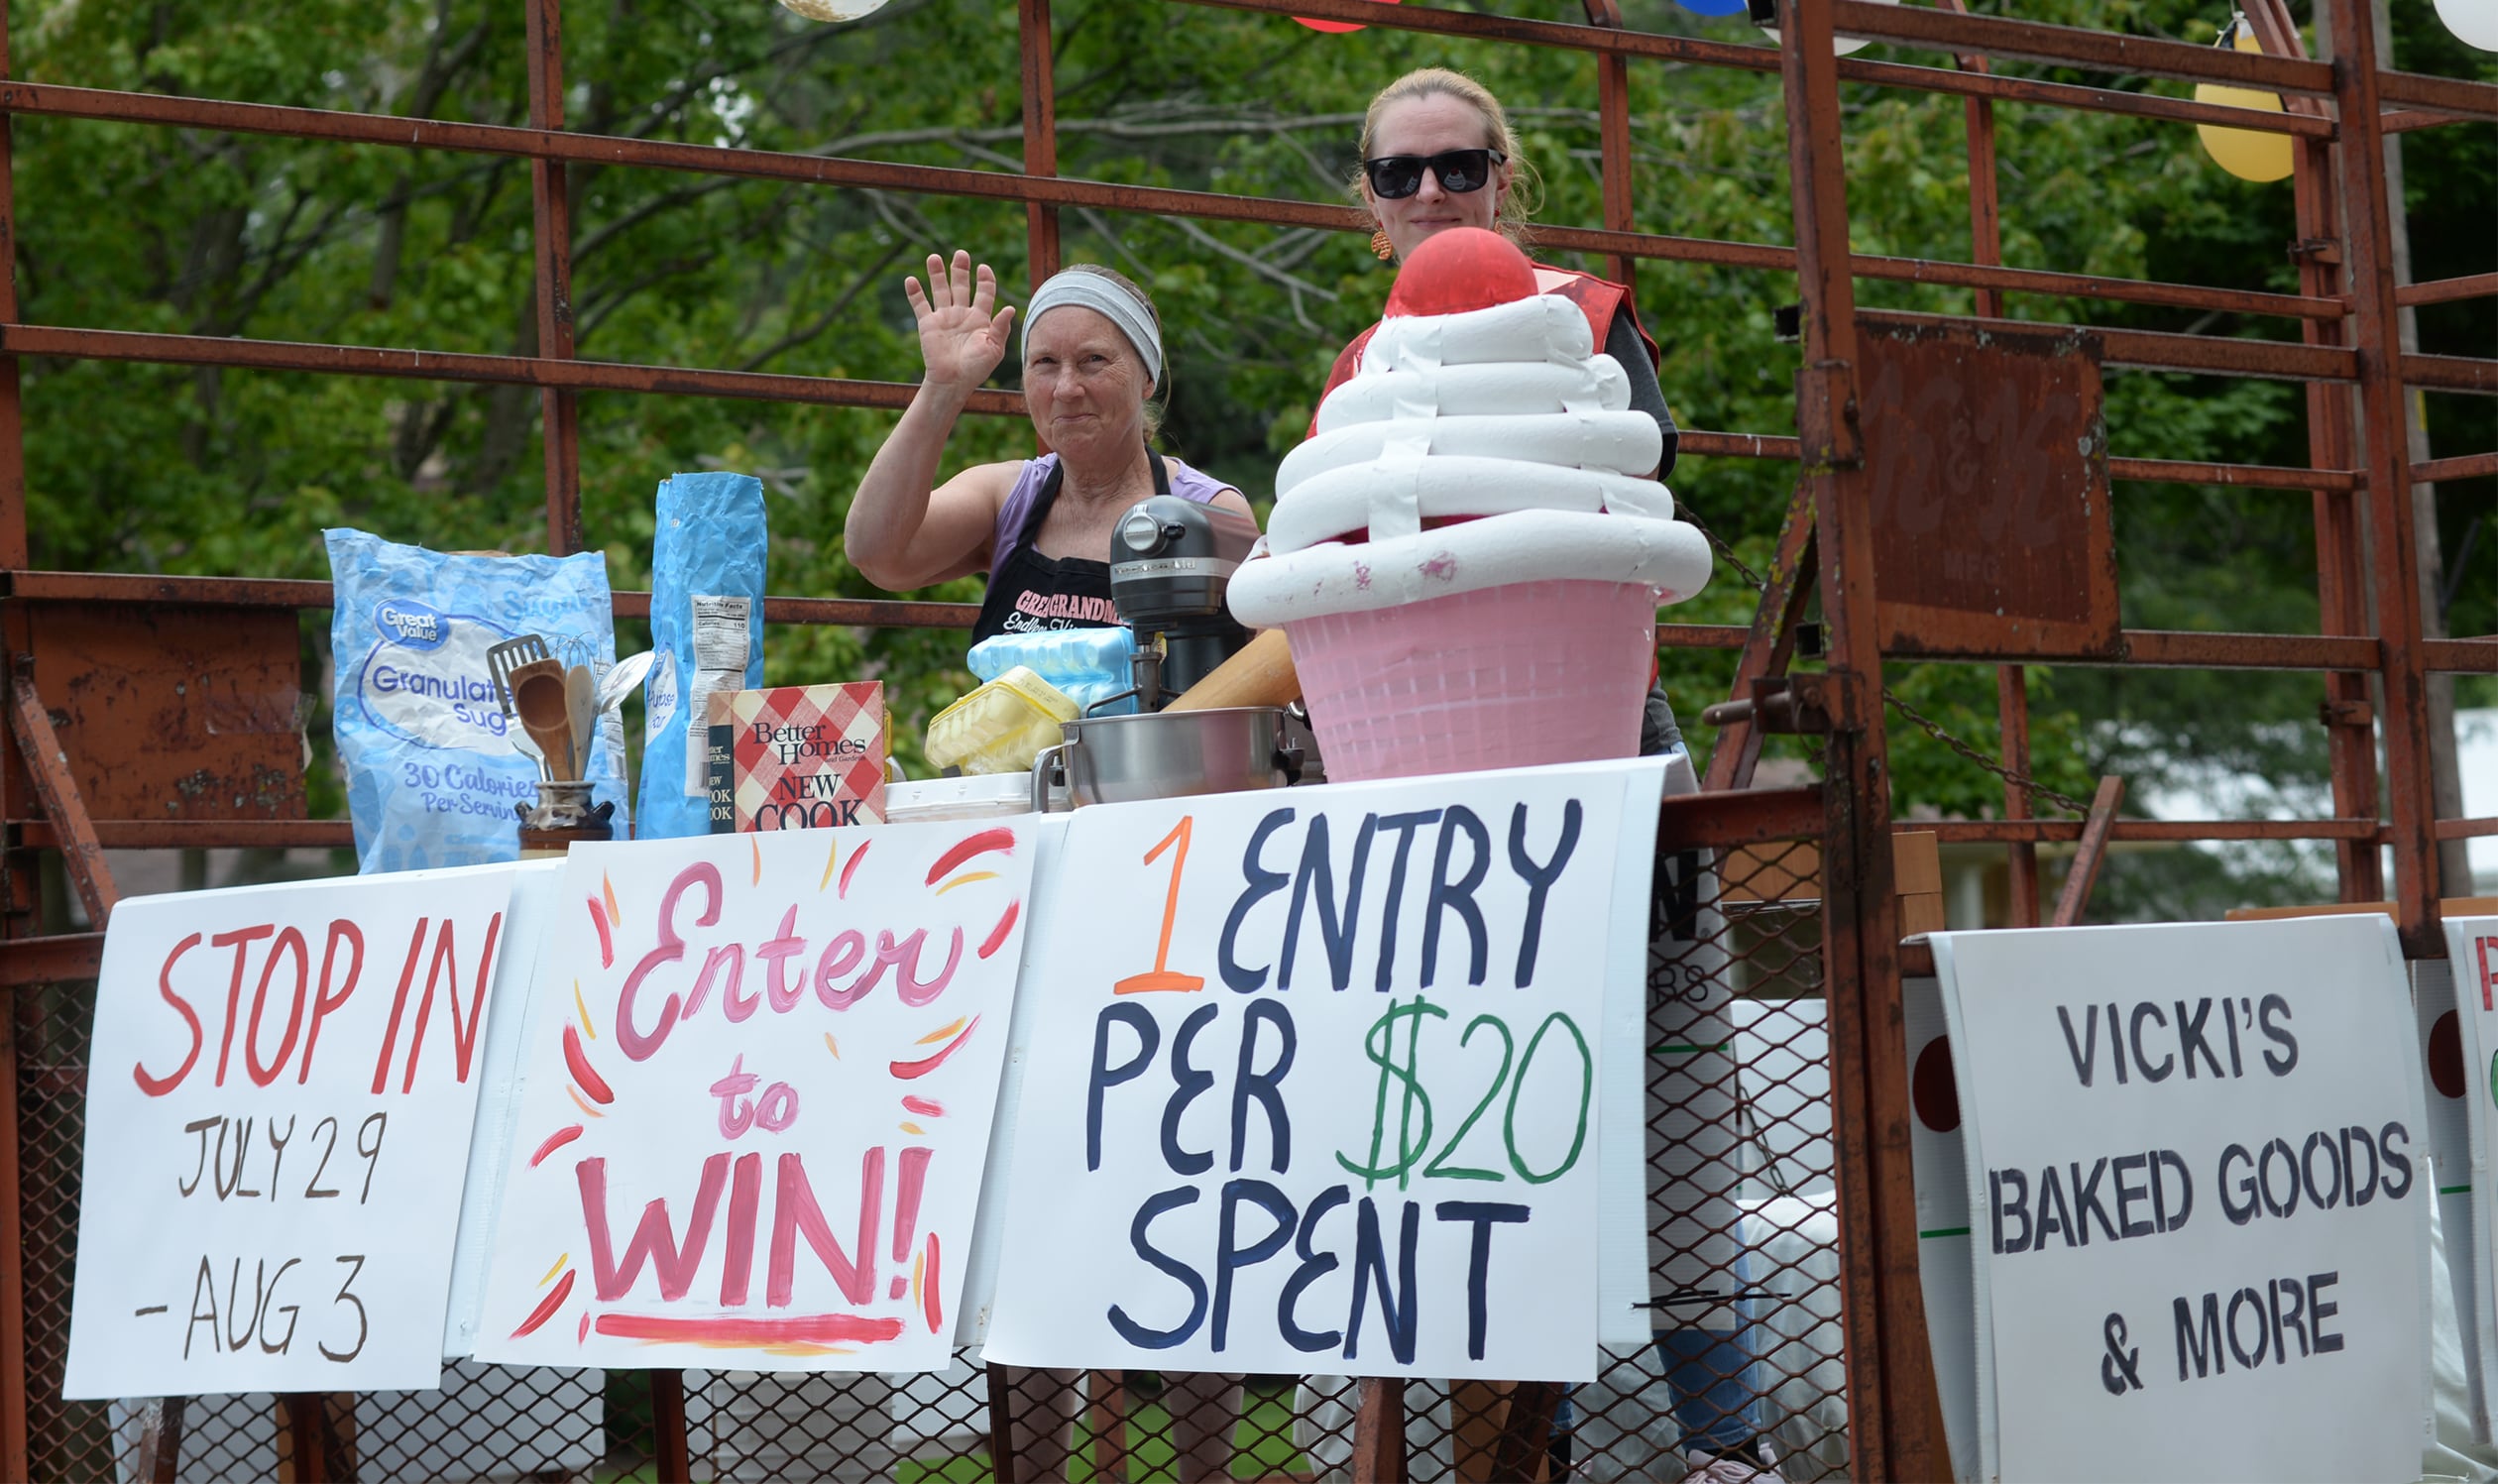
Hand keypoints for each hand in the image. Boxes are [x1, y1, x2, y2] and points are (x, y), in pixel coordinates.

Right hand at [903, 249, 1015, 393]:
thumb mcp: (994, 349)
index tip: (983, 268)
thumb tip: (1010, 308)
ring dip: (936, 274)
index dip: (985, 279)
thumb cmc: (976, 368)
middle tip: (961, 254)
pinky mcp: (928, 324)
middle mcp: (962, 314)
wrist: (952, 382)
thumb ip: (1001, 328)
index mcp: (980, 318)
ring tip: (933, 257)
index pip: (984, 292)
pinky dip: (914, 293)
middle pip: (961, 285)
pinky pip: (920, 305)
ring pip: (940, 290)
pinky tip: (910, 280)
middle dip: (960, 269)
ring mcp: (944, 317)